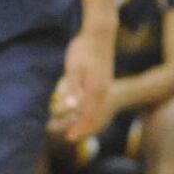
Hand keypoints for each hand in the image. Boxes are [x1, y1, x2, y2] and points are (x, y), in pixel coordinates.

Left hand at [52, 25, 113, 142]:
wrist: (99, 36)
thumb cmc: (84, 50)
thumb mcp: (74, 69)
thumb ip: (72, 88)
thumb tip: (70, 107)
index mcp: (96, 91)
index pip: (89, 117)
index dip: (79, 128)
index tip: (69, 138)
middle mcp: (103, 92)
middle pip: (96, 118)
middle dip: (83, 129)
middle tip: (68, 137)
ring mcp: (105, 87)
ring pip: (98, 111)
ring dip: (86, 122)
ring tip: (73, 128)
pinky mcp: (103, 83)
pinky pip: (98, 103)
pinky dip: (89, 112)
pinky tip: (80, 112)